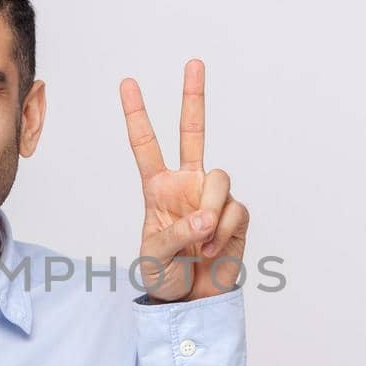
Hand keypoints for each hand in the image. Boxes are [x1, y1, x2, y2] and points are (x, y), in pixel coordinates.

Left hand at [120, 58, 249, 301]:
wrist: (194, 303)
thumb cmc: (167, 278)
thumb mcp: (154, 259)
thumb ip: (175, 235)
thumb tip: (206, 218)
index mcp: (158, 189)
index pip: (146, 146)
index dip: (137, 115)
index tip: (128, 83)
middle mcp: (187, 185)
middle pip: (193, 132)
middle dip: (193, 97)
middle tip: (193, 63)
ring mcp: (213, 197)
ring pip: (219, 177)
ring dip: (210, 210)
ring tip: (203, 241)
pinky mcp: (237, 214)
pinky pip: (235, 210)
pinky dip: (224, 232)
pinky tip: (214, 251)